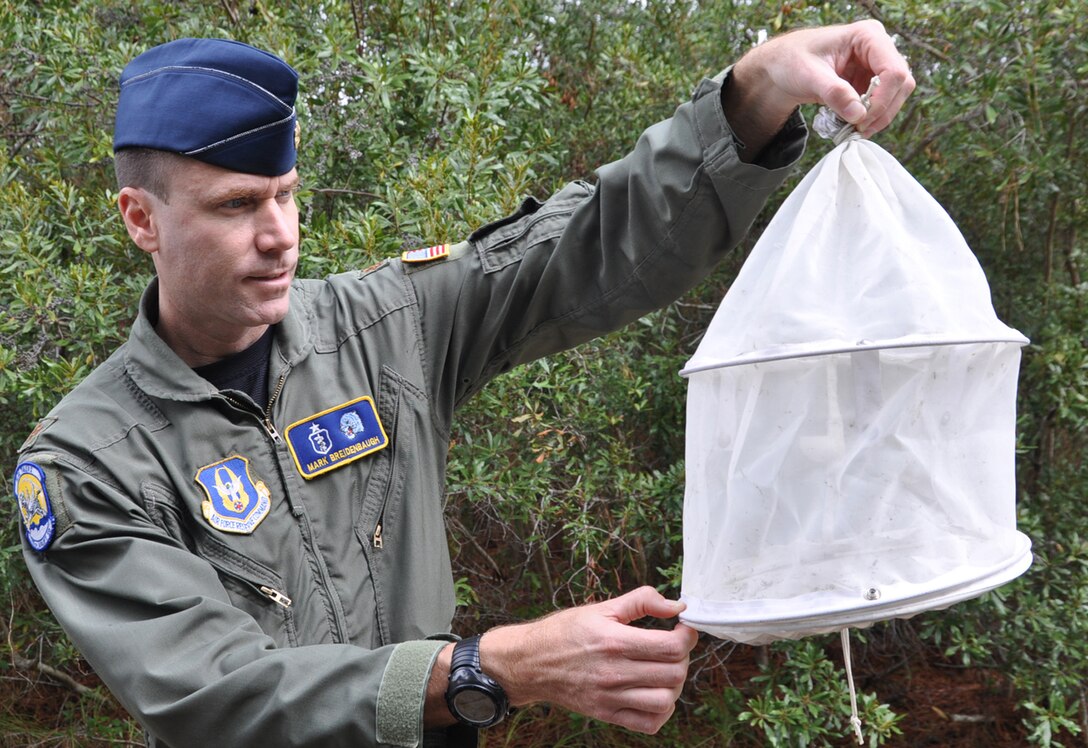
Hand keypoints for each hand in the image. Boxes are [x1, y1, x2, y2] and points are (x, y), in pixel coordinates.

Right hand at [481, 586, 697, 733]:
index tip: (683, 629)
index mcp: (614, 641)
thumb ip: (642, 601)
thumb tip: (677, 606)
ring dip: (673, 685)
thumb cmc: (566, 631)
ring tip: (663, 671)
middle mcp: (614, 672)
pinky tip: (653, 692)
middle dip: (682, 658)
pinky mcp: (606, 714)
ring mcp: (610, 698)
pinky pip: (649, 723)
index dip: (687, 637)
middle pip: (674, 674)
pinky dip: (660, 711)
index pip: (671, 647)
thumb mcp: (602, 608)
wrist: (530, 662)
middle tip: (673, 647)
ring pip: (665, 701)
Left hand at [726, 19, 915, 155]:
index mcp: (867, 36)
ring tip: (854, 130)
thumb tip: (858, 115)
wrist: (780, 68)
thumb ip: (833, 93)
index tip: (861, 119)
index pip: (893, 70)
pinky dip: (870, 118)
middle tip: (858, 129)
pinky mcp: (869, 82)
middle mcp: (878, 48)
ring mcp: (875, 66)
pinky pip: (881, 104)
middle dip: (882, 110)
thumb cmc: (791, 61)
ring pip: (895, 96)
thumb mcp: (808, 76)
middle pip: (901, 84)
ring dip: (878, 117)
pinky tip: (853, 126)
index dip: (882, 99)